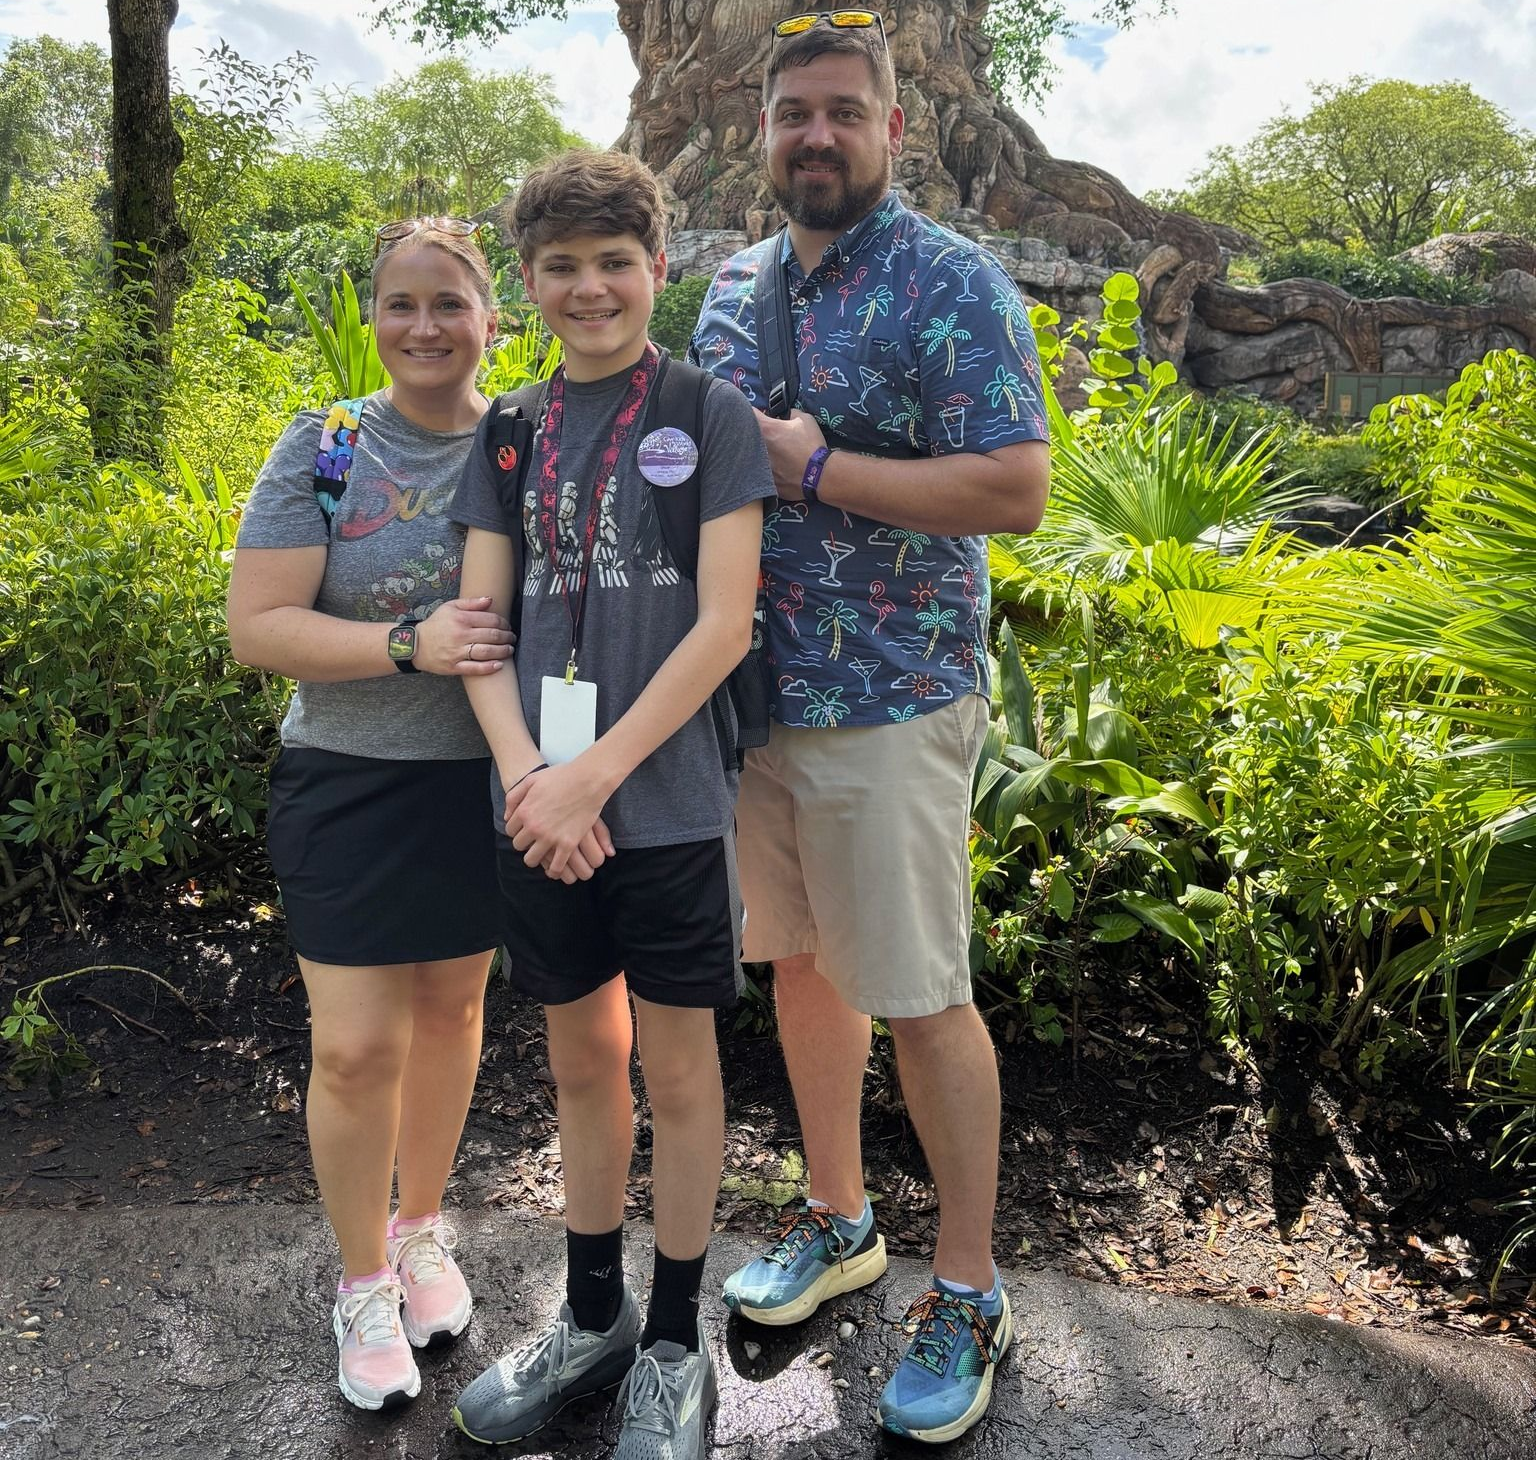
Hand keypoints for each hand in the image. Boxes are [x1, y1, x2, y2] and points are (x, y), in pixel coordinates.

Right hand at [416, 596, 514, 675]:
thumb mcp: (450, 607)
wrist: (414, 644)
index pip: (491, 620)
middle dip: (507, 637)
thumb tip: (490, 600)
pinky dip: (489, 667)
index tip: (508, 626)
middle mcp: (460, 635)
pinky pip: (475, 668)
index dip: (504, 623)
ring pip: (487, 652)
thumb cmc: (435, 625)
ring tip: (510, 649)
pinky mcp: (454, 667)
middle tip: (512, 638)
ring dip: (503, 651)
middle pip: (492, 636)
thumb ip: (471, 603)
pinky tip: (499, 665)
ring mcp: (457, 652)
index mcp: (461, 619)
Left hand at [504, 762, 615, 879]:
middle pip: (519, 845)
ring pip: (532, 859)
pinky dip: (553, 870)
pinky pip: (556, 866)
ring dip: (535, 858)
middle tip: (533, 840)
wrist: (588, 781)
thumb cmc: (561, 777)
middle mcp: (534, 827)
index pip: (510, 830)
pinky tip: (554, 869)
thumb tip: (507, 816)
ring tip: (541, 854)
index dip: (517, 830)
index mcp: (524, 812)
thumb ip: (514, 797)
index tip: (525, 829)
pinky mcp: (567, 844)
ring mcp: (550, 837)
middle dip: (525, 843)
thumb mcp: (531, 780)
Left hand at [753, 408, 827, 499]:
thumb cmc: (812, 446)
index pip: (749, 413)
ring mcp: (759, 466)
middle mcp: (758, 447)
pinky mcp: (764, 481)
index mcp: (766, 429)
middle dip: (756, 433)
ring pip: (753, 455)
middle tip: (770, 436)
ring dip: (761, 452)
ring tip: (777, 455)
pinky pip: (761, 472)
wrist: (820, 475)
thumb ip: (791, 413)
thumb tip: (786, 415)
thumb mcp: (805, 419)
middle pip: (748, 436)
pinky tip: (779, 469)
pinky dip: (767, 469)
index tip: (759, 415)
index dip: (753, 412)